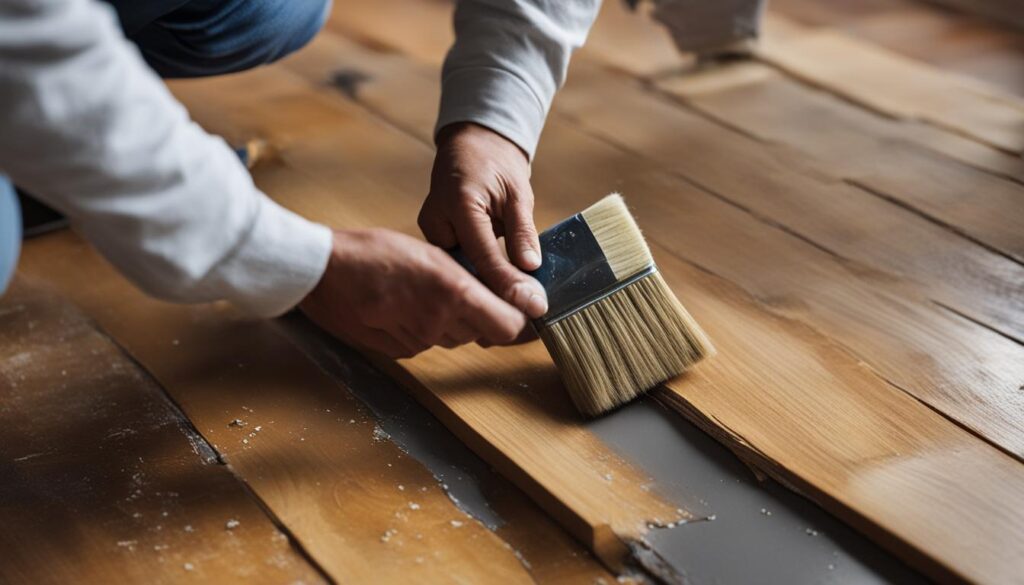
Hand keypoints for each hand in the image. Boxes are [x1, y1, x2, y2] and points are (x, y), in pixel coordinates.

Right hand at [299, 228, 526, 358]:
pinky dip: (426, 328)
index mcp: (454, 291)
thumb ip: (471, 276)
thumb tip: (506, 290)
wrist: (322, 273)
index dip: (521, 321)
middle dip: (483, 314)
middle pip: (484, 333)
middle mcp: (439, 323)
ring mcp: (418, 341)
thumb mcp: (431, 252)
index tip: (527, 311)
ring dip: (453, 321)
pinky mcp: (399, 352)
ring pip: (455, 338)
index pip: (510, 326)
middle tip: (467, 289)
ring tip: (428, 292)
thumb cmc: (373, 251)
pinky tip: (406, 306)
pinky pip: (428, 344)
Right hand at [419, 123, 547, 318]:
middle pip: (463, 270)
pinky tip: (492, 297)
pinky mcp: (431, 240)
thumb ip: (522, 231)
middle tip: (523, 316)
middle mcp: (436, 219)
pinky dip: (473, 280)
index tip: (528, 306)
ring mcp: (429, 231)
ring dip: (482, 290)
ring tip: (511, 312)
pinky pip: (453, 267)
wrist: (471, 148)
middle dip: (492, 294)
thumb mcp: (518, 194)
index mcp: (459, 202)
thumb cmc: (497, 166)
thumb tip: (530, 267)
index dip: (506, 283)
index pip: (483, 254)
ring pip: (456, 273)